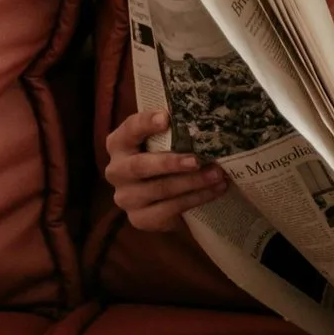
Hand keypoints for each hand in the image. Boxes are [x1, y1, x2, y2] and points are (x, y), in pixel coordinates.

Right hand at [104, 103, 230, 232]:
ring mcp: (126, 198)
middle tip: (196, 160)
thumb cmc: (163, 157)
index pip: (129, 130)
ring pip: (160, 189)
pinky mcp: (140, 219)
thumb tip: (204, 116)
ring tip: (217, 174)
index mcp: (119, 144)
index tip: (166, 118)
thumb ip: (172, 130)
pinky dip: (196, 199)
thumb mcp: (161, 141)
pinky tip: (215, 190)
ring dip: (192, 182)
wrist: (159, 199)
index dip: (146, 123)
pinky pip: (170, 210)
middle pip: (140, 166)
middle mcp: (116, 171)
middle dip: (170, 163)